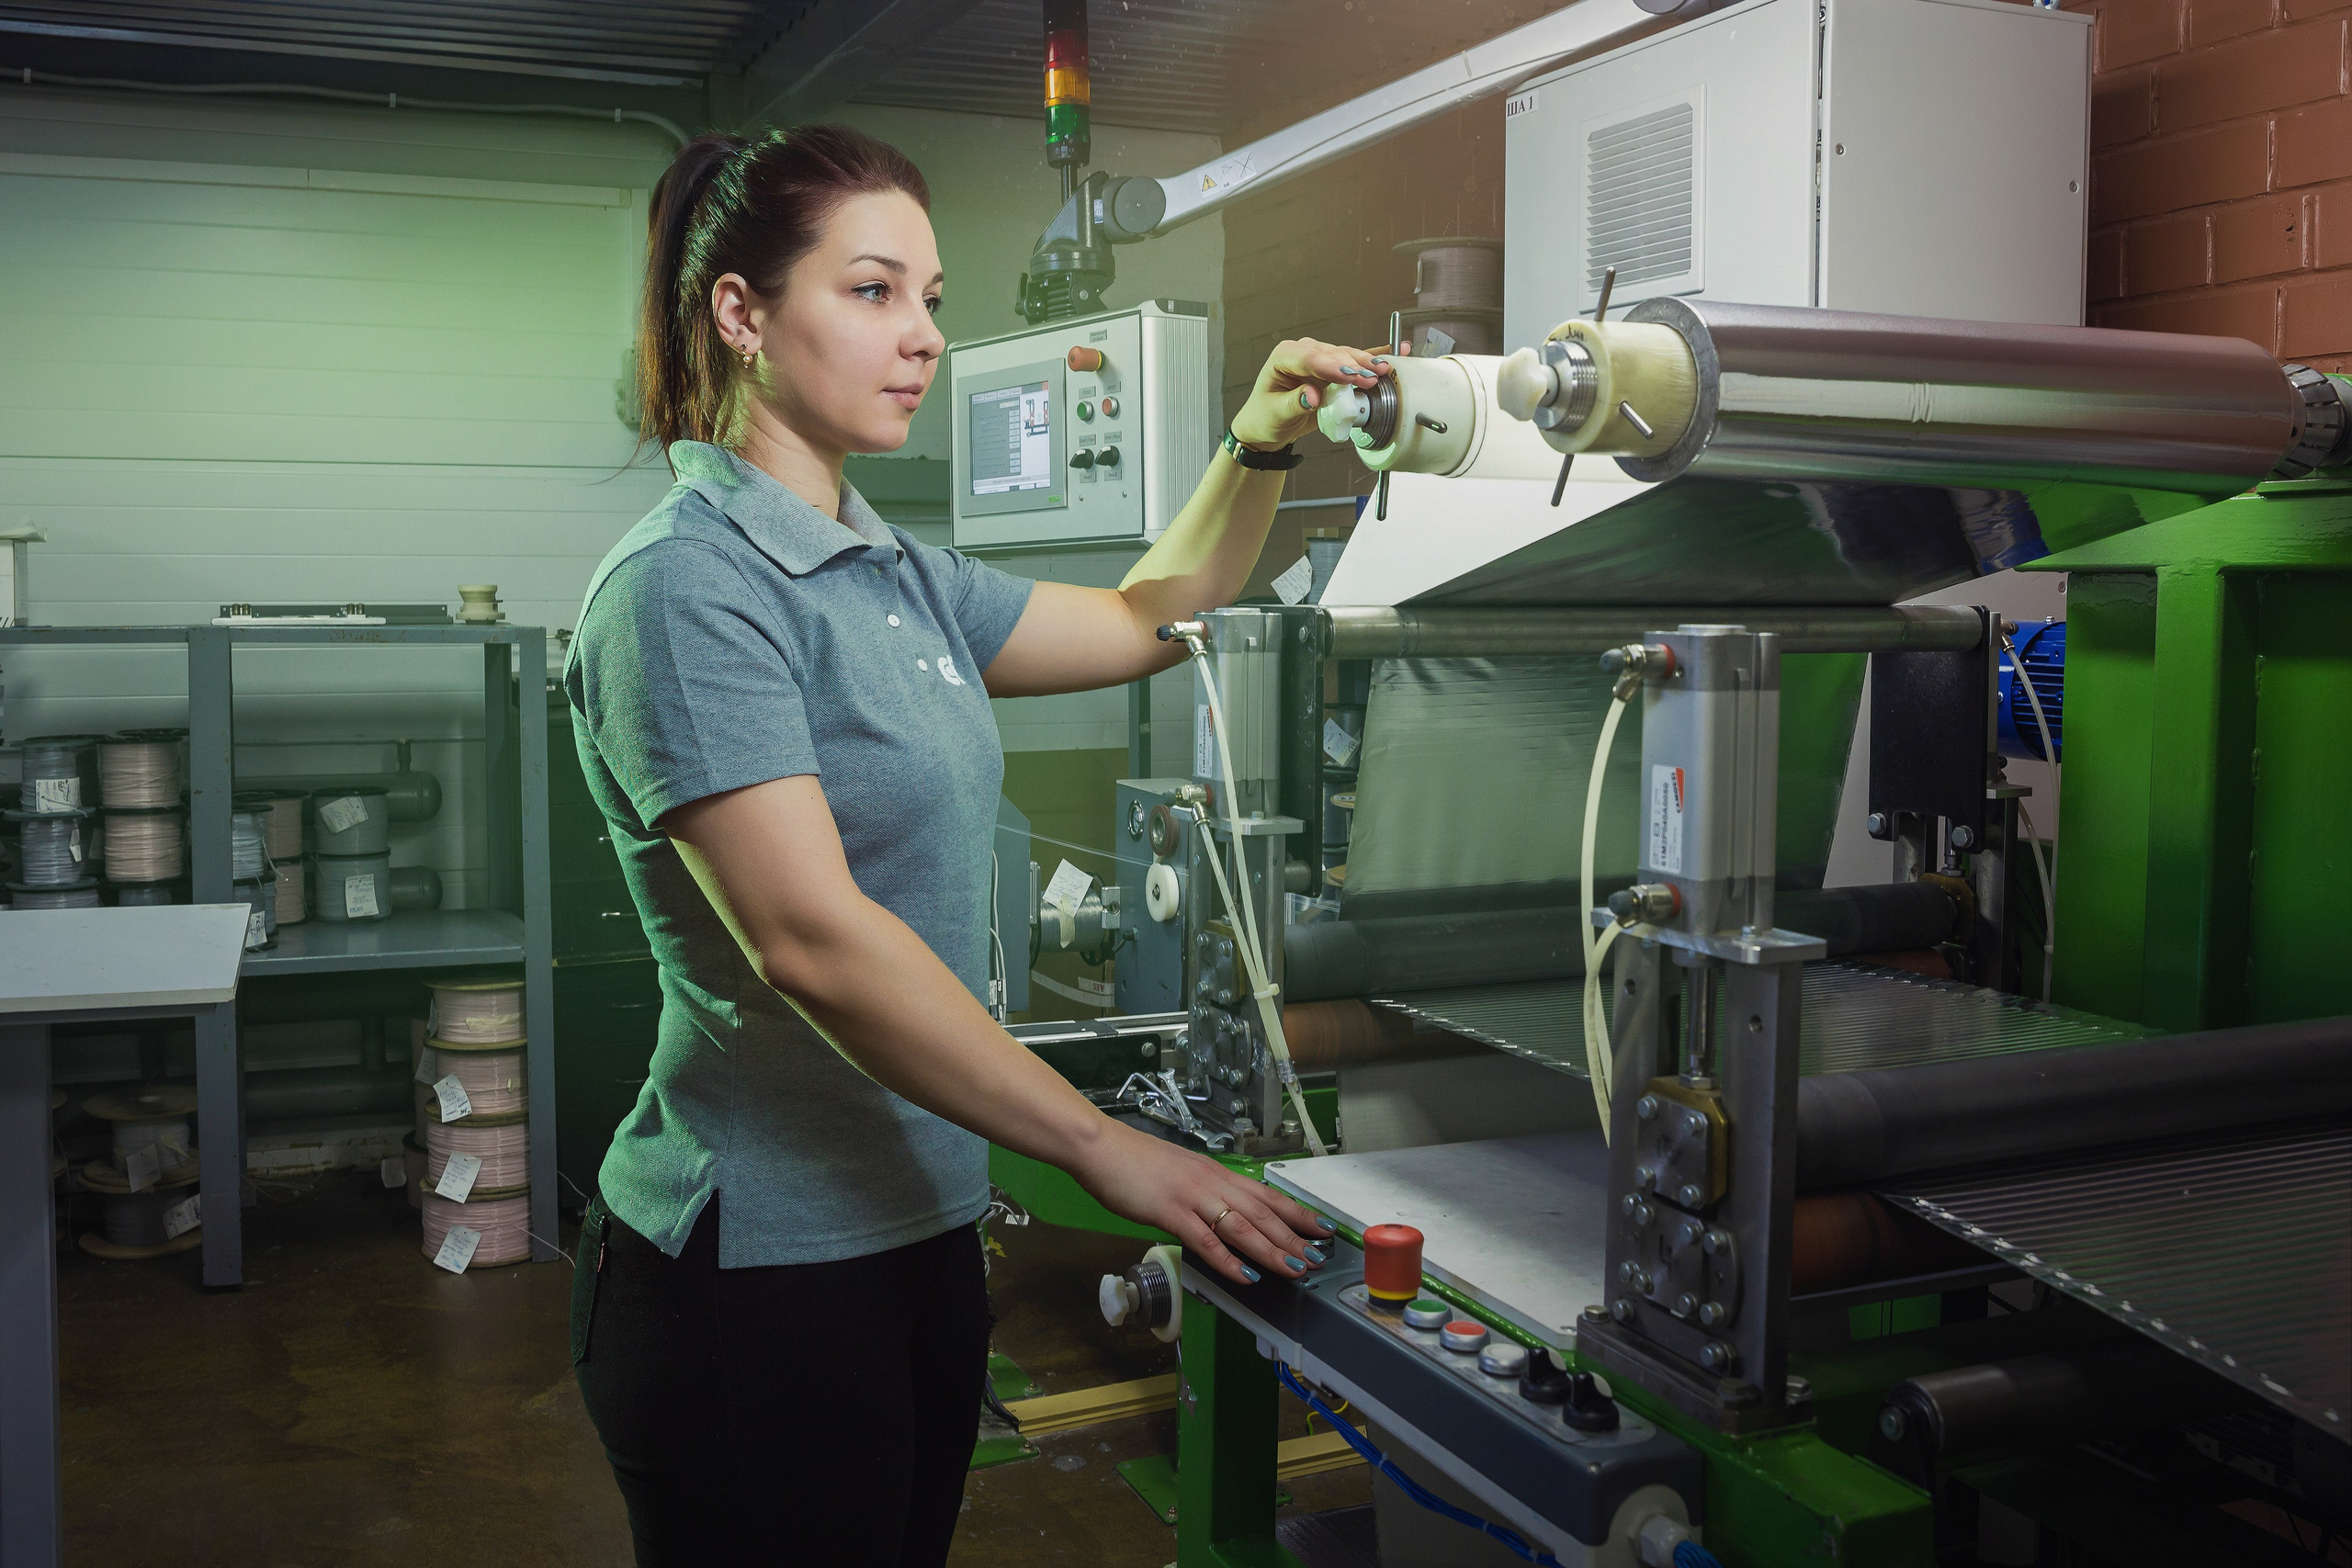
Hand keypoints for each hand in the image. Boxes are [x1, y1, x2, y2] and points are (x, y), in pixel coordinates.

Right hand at [1070, 1121, 1337, 1285]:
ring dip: (1272, 1250)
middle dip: (1295, 1237)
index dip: (1298, 1213)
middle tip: (1319, 1258)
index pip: (1267, 1194)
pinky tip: (1245, 1275)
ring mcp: (1192, 1196)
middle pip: (1263, 1212)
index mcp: (1216, 1173)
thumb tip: (1224, 1214)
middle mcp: (1212, 1182)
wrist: (1101, 1148)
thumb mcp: (1182, 1173)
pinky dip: (1228, 1259)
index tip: (1323, 1228)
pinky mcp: (1170, 1211)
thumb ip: (1205, 1192)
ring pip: (1242, 1226)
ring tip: (1295, 1269)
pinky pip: (1206, 1239)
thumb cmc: (1136, 1161)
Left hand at [1229, 337, 1390, 451]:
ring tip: (1382, 371)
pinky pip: (1353, 362)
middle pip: (1331, 354)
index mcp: (1283, 357)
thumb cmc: (1265, 417)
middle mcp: (1302, 352)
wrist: (1267, 426)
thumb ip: (1294, 403)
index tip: (1348, 377)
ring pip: (1345, 356)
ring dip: (1365, 363)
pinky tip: (1395, 350)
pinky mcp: (1331, 369)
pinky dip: (1372, 357)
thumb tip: (1313, 396)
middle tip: (1370, 378)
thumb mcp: (1275, 414)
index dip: (1330, 366)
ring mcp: (1319, 359)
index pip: (1308, 358)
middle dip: (1352, 365)